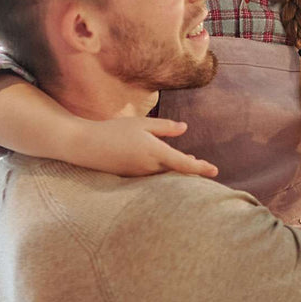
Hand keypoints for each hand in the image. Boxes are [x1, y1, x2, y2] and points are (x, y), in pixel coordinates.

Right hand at [71, 117, 217, 178]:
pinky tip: (166, 165)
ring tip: (191, 163)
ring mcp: (140, 175)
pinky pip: (152, 177)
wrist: (85, 146)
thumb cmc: (114, 131)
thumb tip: (184, 128)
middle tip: (206, 168)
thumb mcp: (142, 124)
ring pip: (165, 175)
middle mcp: (150, 168)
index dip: (201, 168)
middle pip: (177, 172)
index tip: (215, 170)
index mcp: (155, 153)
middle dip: (192, 170)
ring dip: (178, 170)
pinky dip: (163, 171)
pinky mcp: (131, 177)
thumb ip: (165, 127)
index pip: (184, 164)